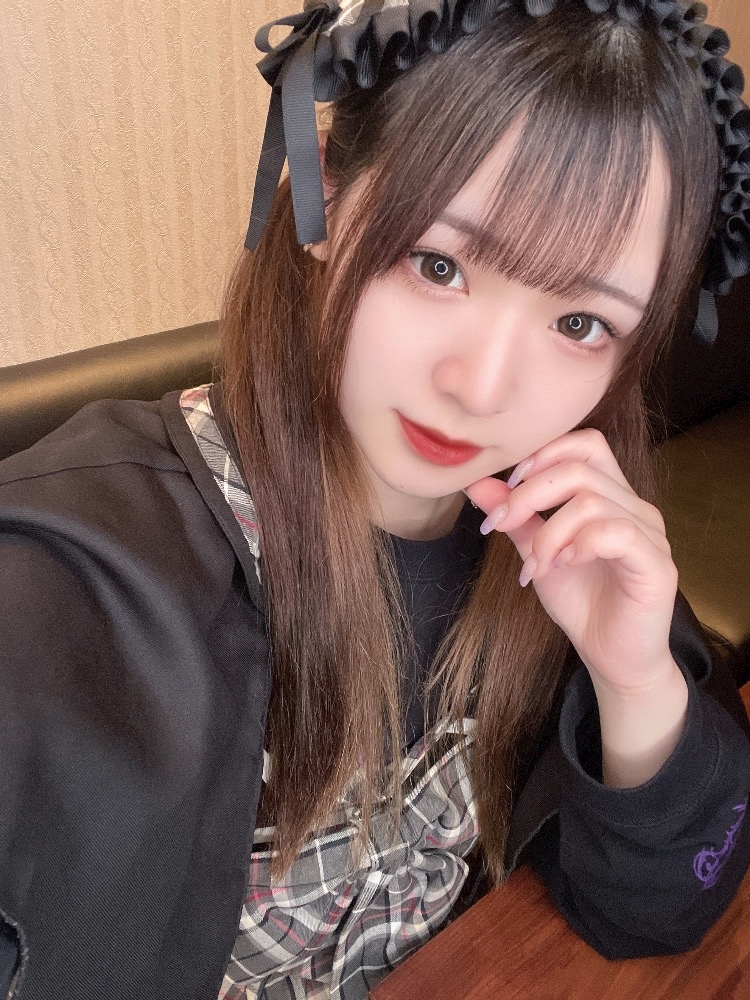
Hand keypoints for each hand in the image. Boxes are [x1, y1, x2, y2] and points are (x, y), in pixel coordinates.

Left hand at [465, 428, 679, 695]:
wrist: (612, 658)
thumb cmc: (582, 603)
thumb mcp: (537, 553)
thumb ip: (515, 518)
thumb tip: (476, 483)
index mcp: (611, 495)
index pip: (586, 443)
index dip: (542, 455)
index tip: (506, 489)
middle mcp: (635, 507)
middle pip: (579, 467)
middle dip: (529, 494)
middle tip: (501, 527)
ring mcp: (651, 534)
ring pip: (591, 501)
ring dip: (548, 532)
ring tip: (535, 565)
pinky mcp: (657, 565)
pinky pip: (617, 533)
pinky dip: (579, 545)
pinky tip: (564, 565)